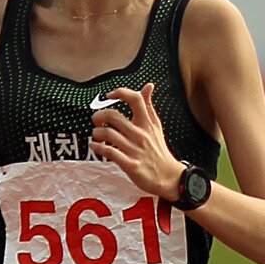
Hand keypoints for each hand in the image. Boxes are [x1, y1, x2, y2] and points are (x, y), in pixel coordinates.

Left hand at [88, 83, 183, 200]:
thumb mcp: (156, 126)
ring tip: (96, 135)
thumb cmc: (159, 151)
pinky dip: (98, 147)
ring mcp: (135, 150)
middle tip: (97, 120)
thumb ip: (149, 106)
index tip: (109, 95)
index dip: (120, 93)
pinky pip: (109, 152)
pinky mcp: (130, 164)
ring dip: (96, 133)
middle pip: (114, 116)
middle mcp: (140, 134)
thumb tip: (148, 86)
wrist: (168, 177)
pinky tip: (95, 146)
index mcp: (147, 123)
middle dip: (99, 116)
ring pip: (108, 134)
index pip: (135, 99)